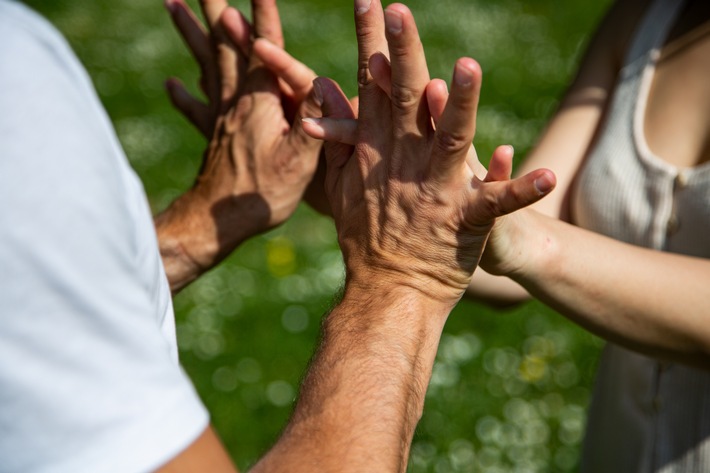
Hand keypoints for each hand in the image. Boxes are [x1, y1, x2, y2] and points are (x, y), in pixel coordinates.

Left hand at [156, 0, 322, 290]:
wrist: (218, 222)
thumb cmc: (262, 193)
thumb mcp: (299, 160)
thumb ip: (310, 121)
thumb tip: (321, 85)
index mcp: (259, 102)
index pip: (263, 47)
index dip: (262, 13)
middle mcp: (236, 100)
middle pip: (223, 43)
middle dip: (216, 8)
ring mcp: (221, 115)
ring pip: (205, 63)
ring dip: (191, 31)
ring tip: (171, 4)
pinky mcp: (213, 134)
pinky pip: (197, 105)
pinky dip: (185, 92)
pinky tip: (173, 84)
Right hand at [305, 2, 555, 307]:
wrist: (388, 291)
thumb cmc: (366, 239)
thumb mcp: (340, 185)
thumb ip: (336, 135)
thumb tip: (322, 88)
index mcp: (377, 151)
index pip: (374, 87)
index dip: (371, 43)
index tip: (371, 3)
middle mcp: (404, 163)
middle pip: (406, 99)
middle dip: (403, 53)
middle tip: (398, 12)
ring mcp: (435, 190)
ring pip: (451, 139)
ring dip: (462, 104)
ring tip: (470, 68)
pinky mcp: (465, 221)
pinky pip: (498, 204)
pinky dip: (521, 189)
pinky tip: (548, 176)